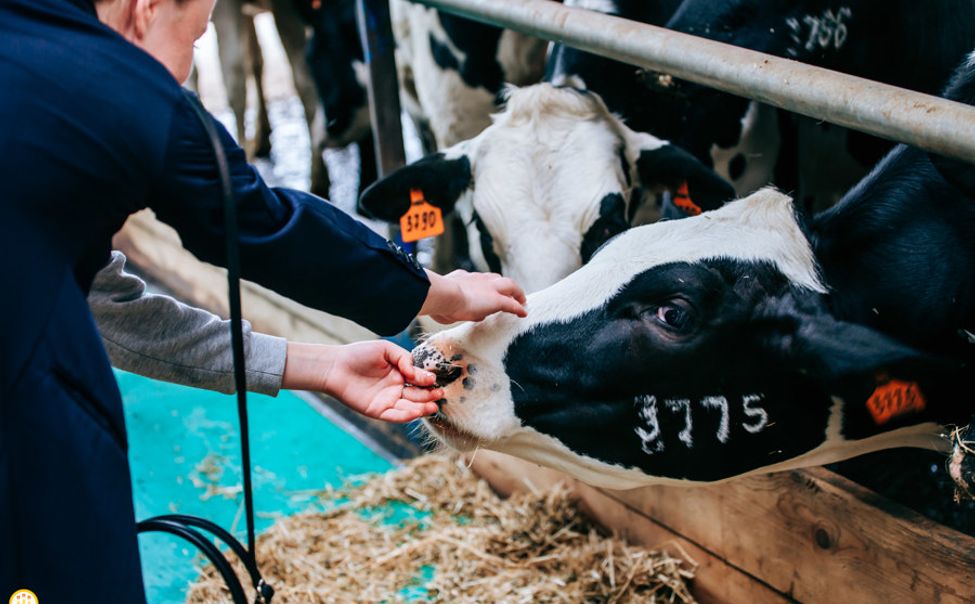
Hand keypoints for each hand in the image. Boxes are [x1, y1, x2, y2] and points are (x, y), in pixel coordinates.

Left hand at [282, 341, 441, 422]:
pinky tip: (418, 411)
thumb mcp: (386, 350)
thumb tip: (417, 372)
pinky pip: (396, 415)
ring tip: (433, 406)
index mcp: (399, 374)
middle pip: (417, 395)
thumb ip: (404, 359)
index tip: (433, 379)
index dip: (426, 380)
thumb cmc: (359, 354)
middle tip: (439, 394)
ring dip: (422, 408)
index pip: (418, 380)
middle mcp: (396, 389)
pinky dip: (407, 415)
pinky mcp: (378, 411)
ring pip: (409, 407)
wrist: (335, 366)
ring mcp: (387, 401)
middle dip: (429, 396)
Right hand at [419, 269, 527, 323]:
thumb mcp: (441, 301)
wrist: (443, 294)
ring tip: (521, 300)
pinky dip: (518, 308)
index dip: (483, 285)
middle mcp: (477, 280)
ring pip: (508, 286)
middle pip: (496, 279)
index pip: (476, 280)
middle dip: (503, 286)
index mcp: (462, 278)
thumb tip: (448, 313)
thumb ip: (446, 306)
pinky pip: (512, 304)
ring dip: (515, 293)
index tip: (484, 290)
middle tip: (509, 293)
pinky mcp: (497, 300)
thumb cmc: (436, 299)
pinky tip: (523, 313)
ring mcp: (489, 288)